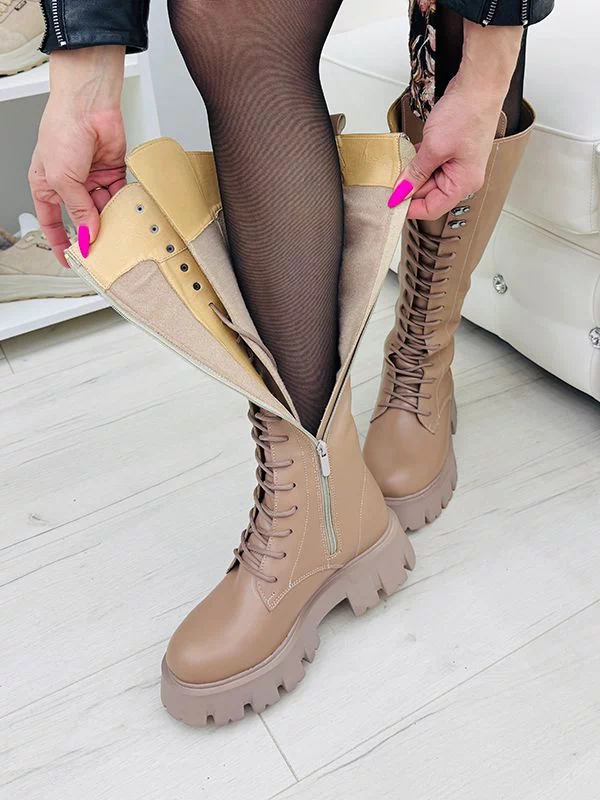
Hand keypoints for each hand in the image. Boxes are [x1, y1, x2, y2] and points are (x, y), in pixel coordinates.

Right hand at [28, 46, 125, 266]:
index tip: (72, 260)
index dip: (61, 243)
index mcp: (46, 185)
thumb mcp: (62, 179)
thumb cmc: (62, 130)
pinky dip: (123, 206)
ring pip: (103, 210)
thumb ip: (77, 210)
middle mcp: (69, 184)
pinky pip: (119, 196)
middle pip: (82, 219)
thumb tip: (88, 235)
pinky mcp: (111, 173)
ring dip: (110, 221)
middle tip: (102, 251)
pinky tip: (127, 216)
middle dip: (91, 234)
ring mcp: (91, 179)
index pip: (52, 222)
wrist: (88, 105)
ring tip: (117, 234)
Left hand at [389, 20, 522, 220]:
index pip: (432, 209)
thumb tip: (401, 191)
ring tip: (397, 165)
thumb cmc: (467, 113)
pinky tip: (407, 154)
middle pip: (428, 194)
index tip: (390, 203)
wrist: (479, 83)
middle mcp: (462, 177)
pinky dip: (417, 161)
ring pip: (427, 178)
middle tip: (388, 182)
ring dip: (411, 173)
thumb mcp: (434, 148)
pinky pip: (430, 163)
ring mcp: (457, 163)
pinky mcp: (451, 149)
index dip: (409, 208)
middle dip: (408, 188)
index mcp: (463, 183)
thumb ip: (415, 173)